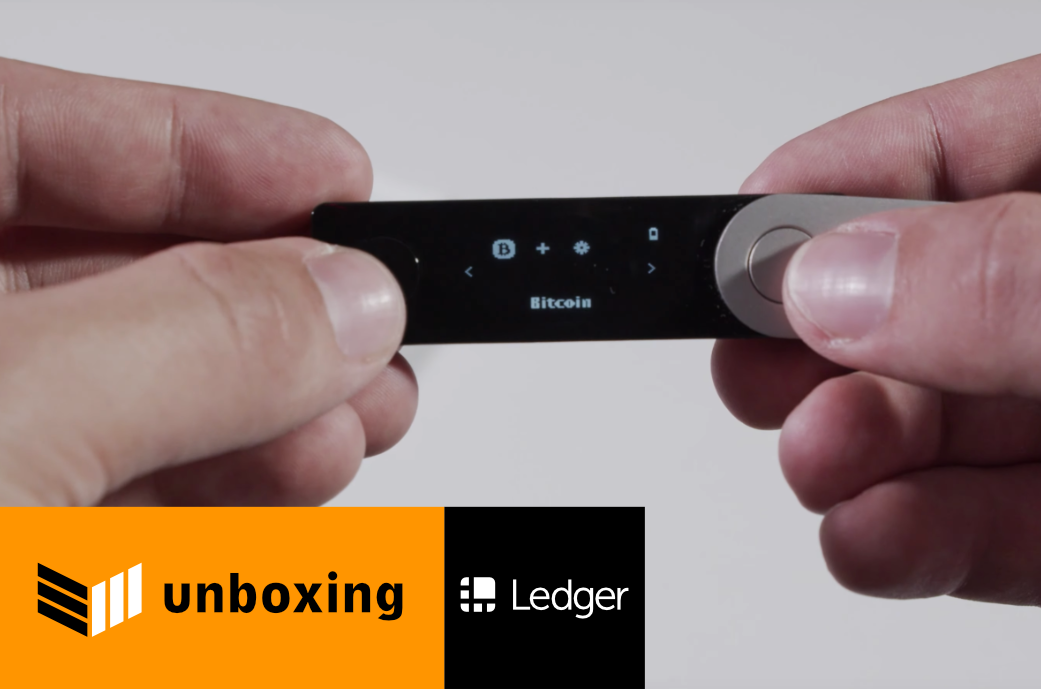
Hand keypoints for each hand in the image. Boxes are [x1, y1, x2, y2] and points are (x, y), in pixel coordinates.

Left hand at [0, 58, 416, 505]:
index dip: (189, 140)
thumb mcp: (2, 431)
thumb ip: (178, 346)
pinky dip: (227, 477)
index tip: (327, 171)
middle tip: (370, 304)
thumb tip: (341, 299)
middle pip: (103, 268)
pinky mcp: (17, 544)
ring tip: (359, 408)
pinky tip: (297, 468)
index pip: (20, 132)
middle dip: (262, 292)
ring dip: (271, 394)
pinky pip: (125, 486)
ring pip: (134, 387)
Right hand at [713, 54, 1040, 604]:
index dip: (813, 197)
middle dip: (819, 348)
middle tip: (756, 376)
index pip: (929, 157)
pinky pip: (990, 523)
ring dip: (854, 454)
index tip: (720, 250)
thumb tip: (832, 281)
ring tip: (814, 465)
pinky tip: (870, 538)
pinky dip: (920, 539)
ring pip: (936, 424)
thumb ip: (1006, 275)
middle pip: (907, 304)